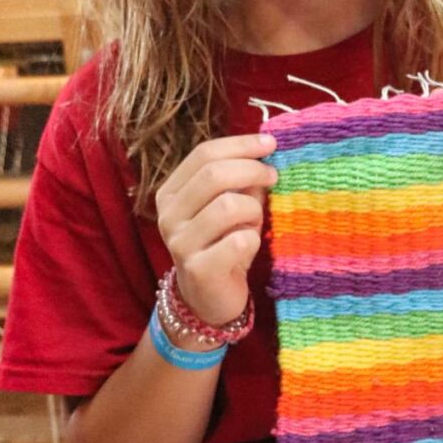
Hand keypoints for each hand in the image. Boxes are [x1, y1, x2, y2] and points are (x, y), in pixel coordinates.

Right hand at [155, 133, 277, 326]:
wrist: (208, 299)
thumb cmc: (222, 243)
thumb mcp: (229, 204)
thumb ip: (240, 178)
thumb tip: (266, 149)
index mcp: (171, 192)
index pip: (204, 153)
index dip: (240, 145)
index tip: (270, 144)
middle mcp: (168, 215)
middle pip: (214, 174)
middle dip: (252, 170)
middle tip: (274, 176)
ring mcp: (179, 242)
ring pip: (229, 205)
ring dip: (254, 210)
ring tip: (255, 222)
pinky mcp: (198, 268)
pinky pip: (240, 240)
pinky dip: (254, 239)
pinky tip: (248, 246)